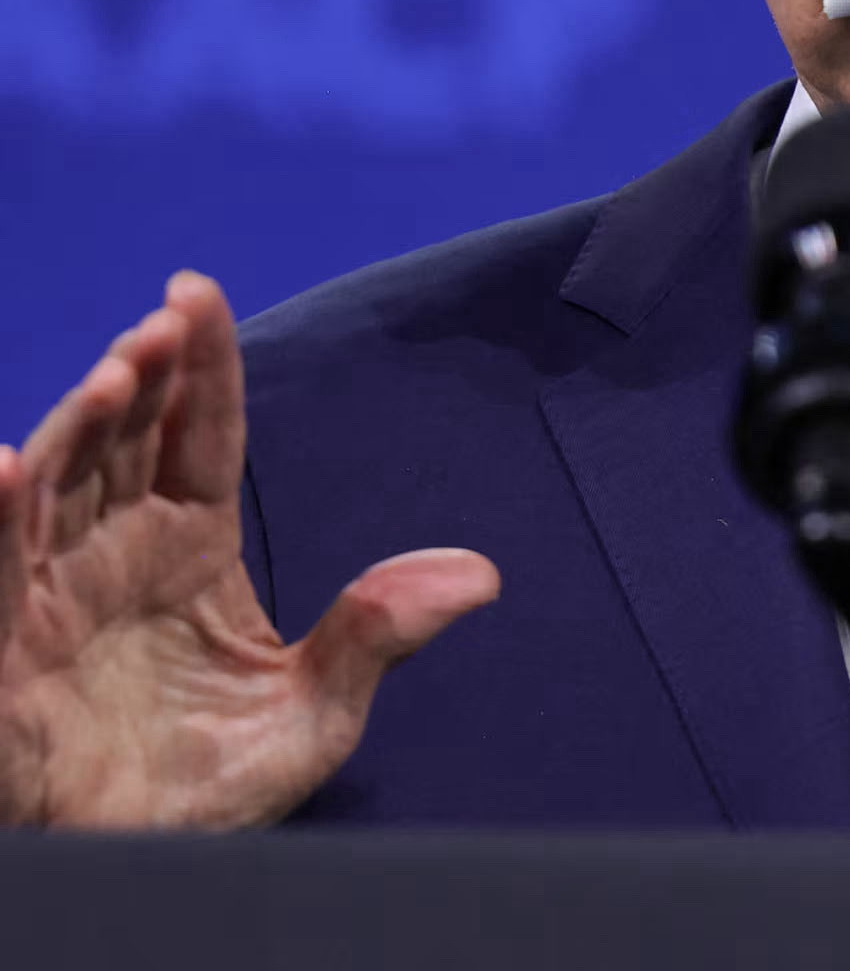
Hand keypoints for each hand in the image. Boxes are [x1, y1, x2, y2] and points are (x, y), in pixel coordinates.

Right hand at [0, 272, 498, 828]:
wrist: (129, 879)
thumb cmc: (206, 793)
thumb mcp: (310, 717)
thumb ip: (378, 638)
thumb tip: (480, 575)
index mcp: (189, 543)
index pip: (199, 434)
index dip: (200, 364)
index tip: (196, 291)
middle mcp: (113, 550)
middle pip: (123, 438)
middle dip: (139, 375)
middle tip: (160, 328)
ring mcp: (47, 593)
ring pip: (55, 484)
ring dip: (76, 425)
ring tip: (117, 375)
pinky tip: (3, 465)